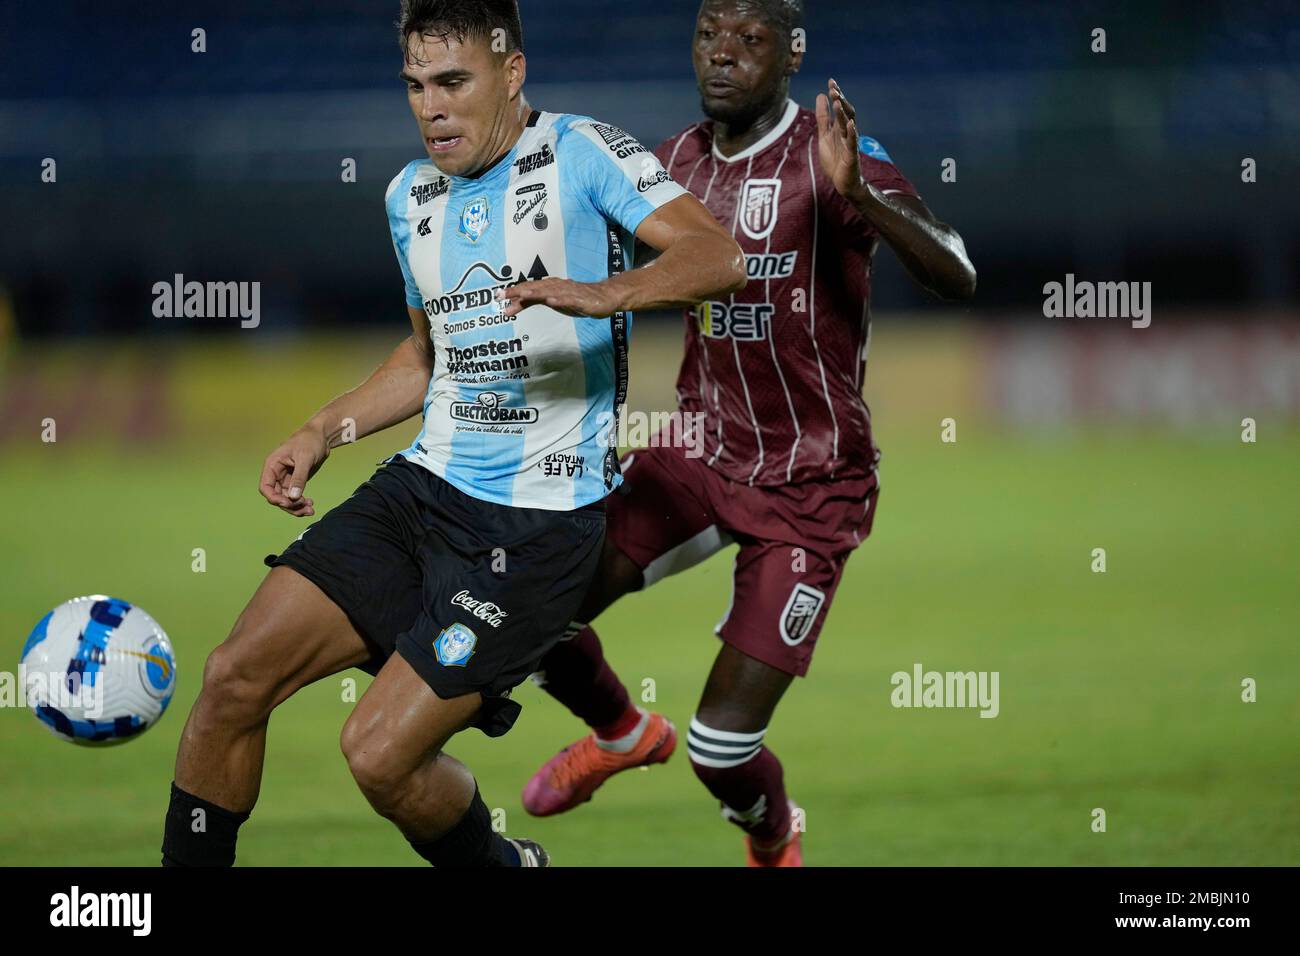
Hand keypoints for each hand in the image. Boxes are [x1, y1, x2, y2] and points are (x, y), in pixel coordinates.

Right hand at [259, 425, 328, 516]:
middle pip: (276, 497)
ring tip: (310, 510)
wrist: (322, 437)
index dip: (274, 498)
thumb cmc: (310, 441)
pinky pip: (294, 497)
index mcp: (272, 465)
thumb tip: (294, 497)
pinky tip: (311, 505)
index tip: (288, 503)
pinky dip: (301, 503)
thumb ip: (299, 478)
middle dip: (289, 505)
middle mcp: (276, 474)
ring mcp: (286, 479)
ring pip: (285, 499)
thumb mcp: (305, 458)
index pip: (265, 487)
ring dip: (296, 507)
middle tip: (305, 506)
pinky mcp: (296, 482)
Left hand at [497, 278, 624, 317]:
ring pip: (550, 292)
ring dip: (537, 292)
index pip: (528, 288)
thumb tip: (510, 307)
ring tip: (523, 294)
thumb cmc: (576, 299)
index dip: (513, 291)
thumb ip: (531, 302)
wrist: (605, 297)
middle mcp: (557, 286)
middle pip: (535, 287)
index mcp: (549, 286)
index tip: (498, 295)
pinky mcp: (581, 300)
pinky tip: (552, 301)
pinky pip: (569, 300)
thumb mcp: (551, 301)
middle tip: (503, 294)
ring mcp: (569, 292)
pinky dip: (560, 300)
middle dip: (519, 290)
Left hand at [816, 78, 866, 202]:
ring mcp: (850, 143)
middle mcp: (847, 132)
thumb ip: (823, 118)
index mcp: (840, 128)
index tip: (831, 81)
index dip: (836, 95)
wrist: (842, 182)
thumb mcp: (824, 135)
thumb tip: (821, 95)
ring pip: (848, 125)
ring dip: (843, 113)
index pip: (840, 107)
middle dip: (840, 100)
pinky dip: (851, 132)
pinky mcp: (851, 155)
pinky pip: (852, 142)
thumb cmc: (835, 160)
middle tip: (834, 88)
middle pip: (846, 112)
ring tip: (837, 101)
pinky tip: (850, 123)